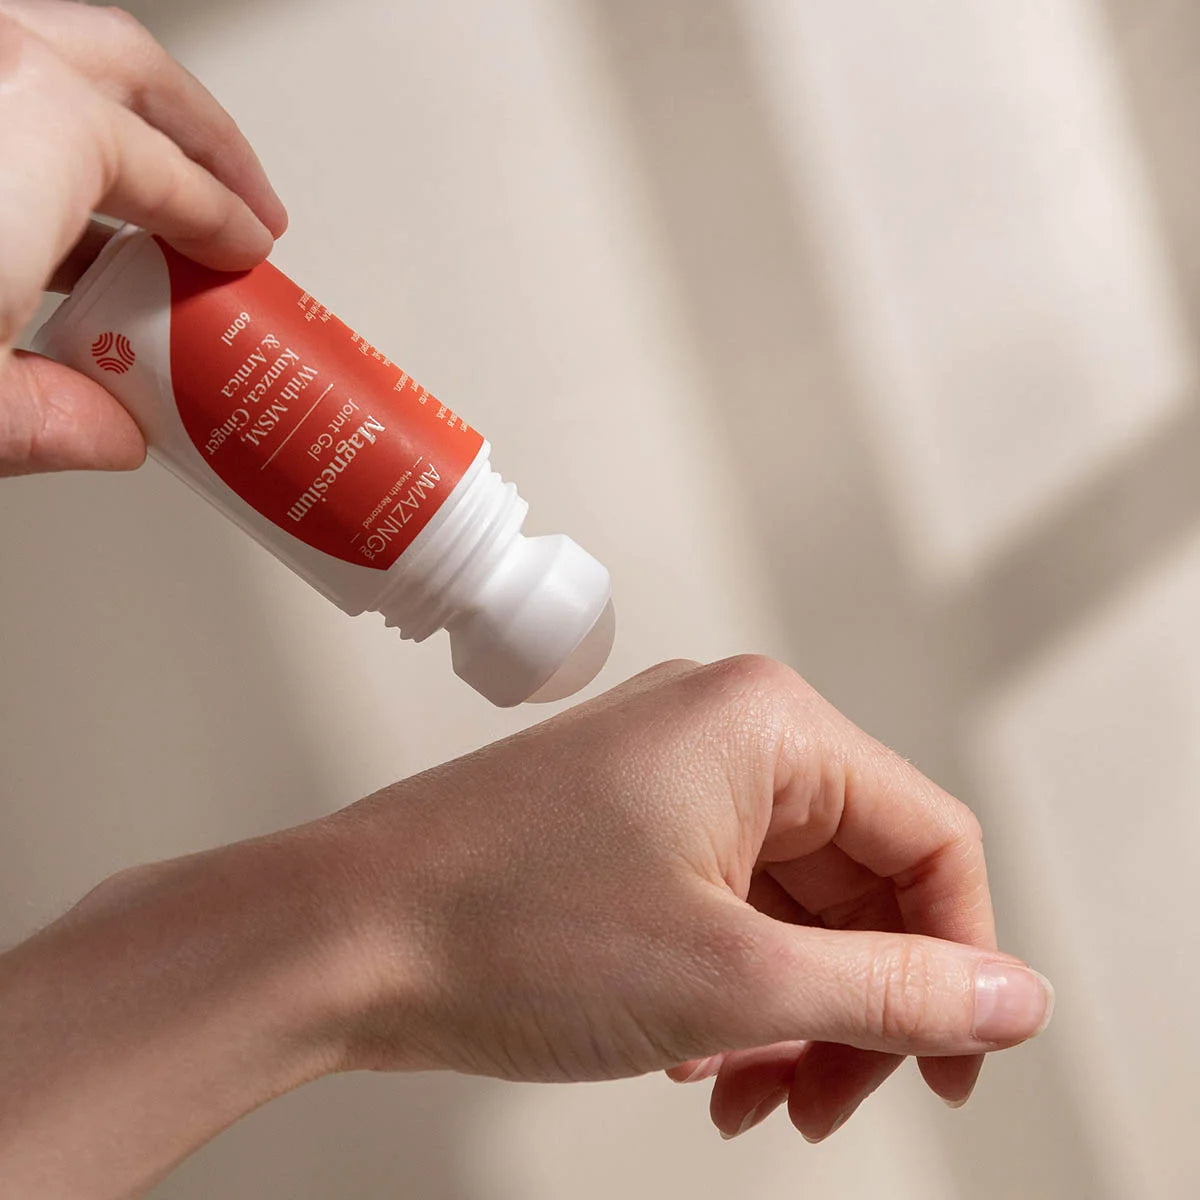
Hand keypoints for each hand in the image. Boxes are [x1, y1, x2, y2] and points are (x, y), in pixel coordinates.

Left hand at [0, 0, 285, 476]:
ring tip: (160, 198)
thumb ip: (54, 418)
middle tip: (246, 197)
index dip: (227, 225)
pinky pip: (2, 81)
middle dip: (205, 136)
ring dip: (123, 123)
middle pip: (133, 69)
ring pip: (61, 55)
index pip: (173, 179)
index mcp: (37, 124)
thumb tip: (107, 431)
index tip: (250, 253)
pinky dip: (42, 130)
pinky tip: (47, 206)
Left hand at [331, 657, 1050, 1134]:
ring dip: (790, 1016)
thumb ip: (890, 989)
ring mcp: (669, 779)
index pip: (928, 839)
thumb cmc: (503, 924)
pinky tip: (695, 1062)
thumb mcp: (732, 979)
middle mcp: (722, 732)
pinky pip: (725, 911)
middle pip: (859, 881)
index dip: (959, 961)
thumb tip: (1007, 995)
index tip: (949, 1065)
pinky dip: (731, 994)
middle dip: (855, 1008)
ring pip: (789, 908)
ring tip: (752, 1101)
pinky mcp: (627, 828)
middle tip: (832, 1105)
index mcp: (766, 726)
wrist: (340, 936)